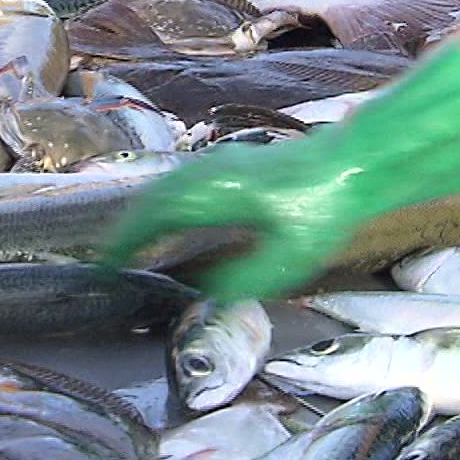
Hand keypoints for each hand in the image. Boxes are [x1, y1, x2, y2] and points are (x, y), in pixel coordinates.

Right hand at [101, 137, 364, 300]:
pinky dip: (161, 204)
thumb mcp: (287, 257)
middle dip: (125, 230)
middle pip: (149, 200)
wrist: (351, 164)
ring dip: (142, 215)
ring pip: (162, 188)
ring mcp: (217, 164)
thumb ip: (242, 279)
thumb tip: (202, 295)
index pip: (152, 218)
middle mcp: (206, 175)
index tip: (108, 267)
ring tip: (133, 243)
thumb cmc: (322, 210)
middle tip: (111, 260)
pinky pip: (179, 183)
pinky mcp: (229, 163)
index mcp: (213, 196)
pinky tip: (171, 218)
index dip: (126, 243)